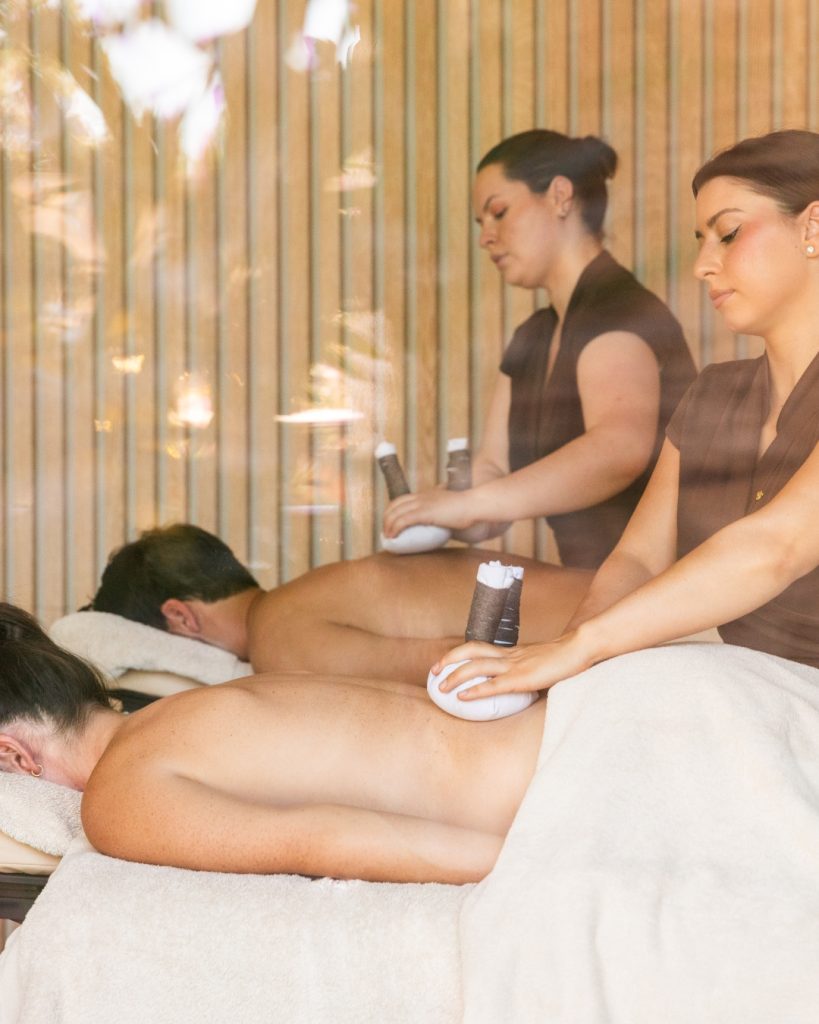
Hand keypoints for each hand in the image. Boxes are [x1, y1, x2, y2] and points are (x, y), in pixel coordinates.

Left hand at [382, 488, 474, 537]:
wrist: (474, 505)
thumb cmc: (468, 509)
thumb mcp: (451, 508)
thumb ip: (443, 514)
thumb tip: (443, 525)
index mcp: (427, 494)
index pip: (402, 499)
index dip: (393, 510)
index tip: (391, 522)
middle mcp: (422, 496)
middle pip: (395, 504)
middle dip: (386, 518)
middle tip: (386, 532)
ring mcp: (422, 503)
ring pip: (395, 512)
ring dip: (387, 525)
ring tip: (387, 537)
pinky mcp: (424, 512)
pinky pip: (403, 520)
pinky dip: (394, 528)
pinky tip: (393, 537)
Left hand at [430, 631, 593, 699]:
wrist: (580, 649)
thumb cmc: (564, 659)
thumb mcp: (539, 665)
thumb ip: (526, 673)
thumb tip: (517, 687)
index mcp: (512, 652)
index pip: (478, 647)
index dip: (458, 654)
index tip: (443, 664)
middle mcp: (509, 655)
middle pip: (470, 651)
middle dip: (449, 661)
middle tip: (434, 673)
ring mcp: (515, 665)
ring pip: (476, 666)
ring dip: (456, 676)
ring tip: (442, 688)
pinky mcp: (523, 678)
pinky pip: (494, 684)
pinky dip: (476, 690)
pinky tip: (463, 697)